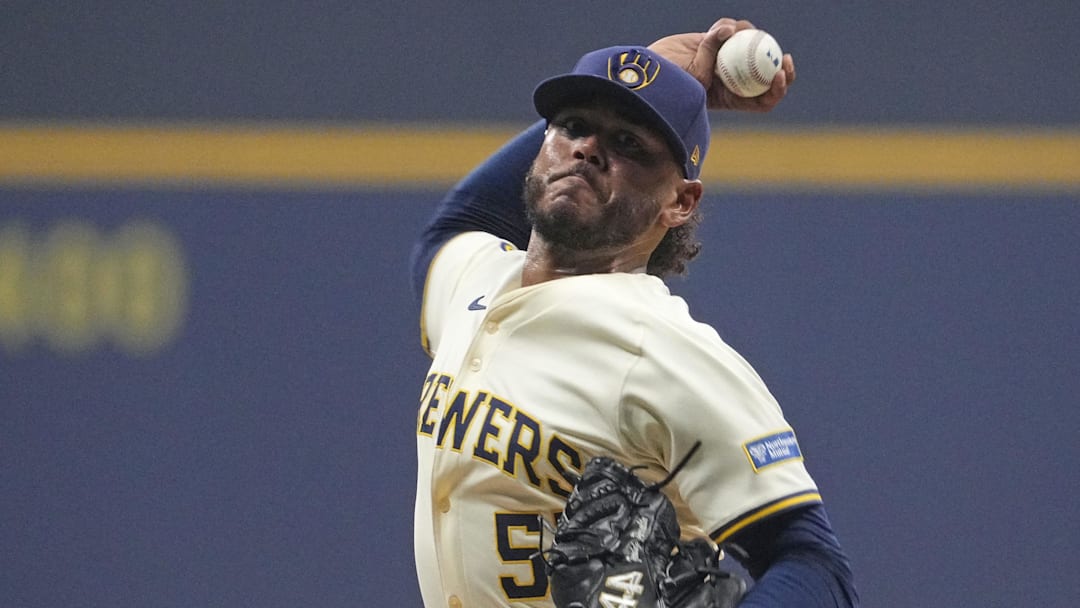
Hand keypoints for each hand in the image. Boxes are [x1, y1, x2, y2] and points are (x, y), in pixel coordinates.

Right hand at [648, 18, 795, 112]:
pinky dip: (728, 26)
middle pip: (767, 74)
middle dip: (780, 66)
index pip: (763, 99)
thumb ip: (709, 54)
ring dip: (750, 38)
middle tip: (785, 56)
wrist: (649, 70)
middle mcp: (733, 80)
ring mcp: (727, 60)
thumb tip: (728, 29)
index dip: (777, 89)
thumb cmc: (667, 84)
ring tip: (733, 31)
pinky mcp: (718, 43)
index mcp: (732, 98)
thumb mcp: (691, 78)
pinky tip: (720, 28)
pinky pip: (733, 31)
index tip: (779, 73)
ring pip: (752, 48)